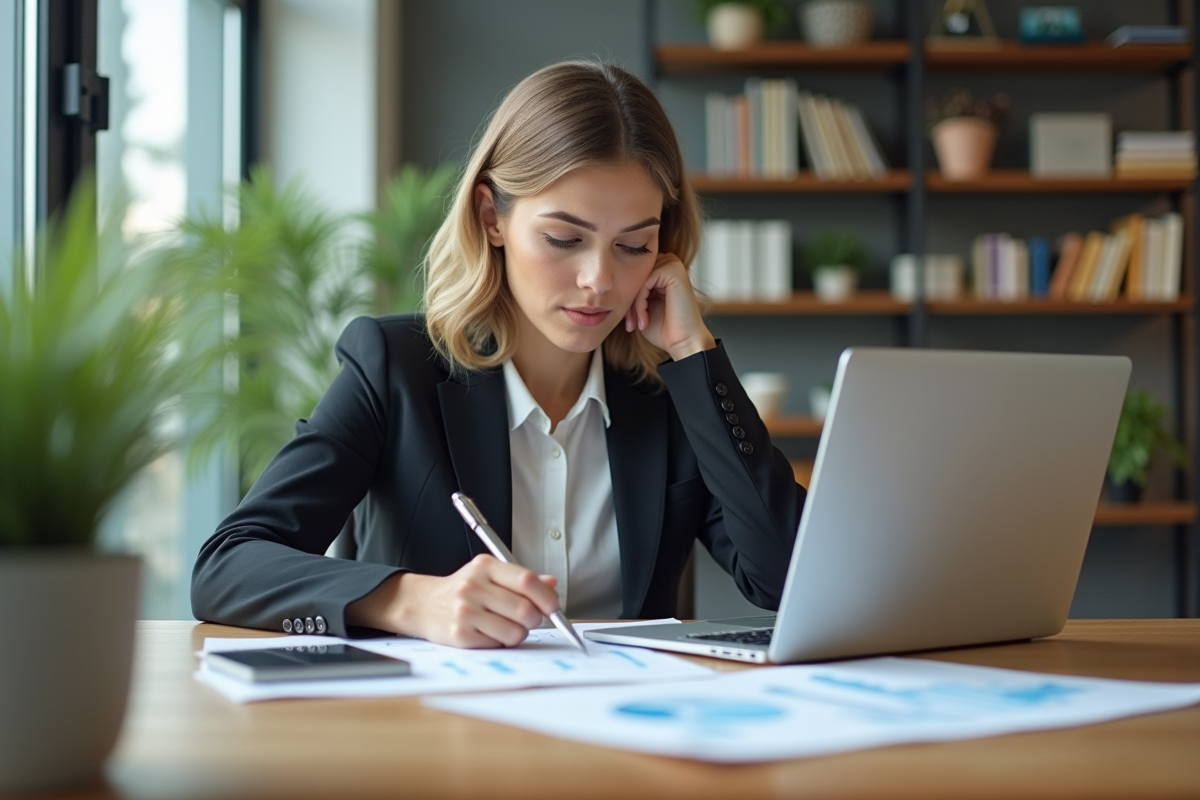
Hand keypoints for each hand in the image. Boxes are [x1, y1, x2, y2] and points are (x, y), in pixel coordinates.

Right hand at [346, 555, 561, 647]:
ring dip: (518, 634)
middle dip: (535, 619)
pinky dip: (500, 642)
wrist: (422, 604)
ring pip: (515, 631)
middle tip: (529, 620)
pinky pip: (497, 645)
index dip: (546, 597)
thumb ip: (521, 579)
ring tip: (505, 626)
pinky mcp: (460, 635)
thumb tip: (552, 584)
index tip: (553, 607)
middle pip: (524, 609)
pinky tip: (488, 633)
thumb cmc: (461, 590)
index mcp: (485, 566)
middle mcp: (474, 586)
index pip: (526, 580)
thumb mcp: (489, 575)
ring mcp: (465, 611)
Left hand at [625, 252, 715, 360]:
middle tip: (631, 324)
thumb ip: (631, 293)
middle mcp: (668, 263)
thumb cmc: (664, 329)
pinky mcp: (674, 271)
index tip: (629, 323)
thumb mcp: (641, 308)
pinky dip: (640, 302)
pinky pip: (645, 282)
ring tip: (639, 322)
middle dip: (629, 302)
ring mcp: (672, 265)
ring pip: (638, 280)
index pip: (634, 277)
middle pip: (634, 277)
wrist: (683, 342)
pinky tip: (645, 319)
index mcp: (662, 270)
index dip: (628, 299)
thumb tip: (610, 285)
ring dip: (634, 304)